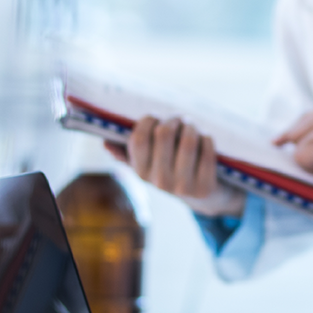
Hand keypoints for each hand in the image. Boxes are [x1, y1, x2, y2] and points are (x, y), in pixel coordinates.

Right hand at [108, 115, 244, 216]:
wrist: (204, 196)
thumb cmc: (172, 169)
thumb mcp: (148, 164)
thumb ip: (126, 153)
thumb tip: (105, 142)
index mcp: (141, 172)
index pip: (138, 139)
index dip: (149, 120)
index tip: (157, 117)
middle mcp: (159, 182)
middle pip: (164, 133)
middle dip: (174, 119)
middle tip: (181, 119)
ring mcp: (183, 187)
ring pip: (188, 140)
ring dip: (192, 126)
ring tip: (193, 127)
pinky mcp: (205, 187)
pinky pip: (207, 149)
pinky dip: (207, 138)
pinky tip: (205, 139)